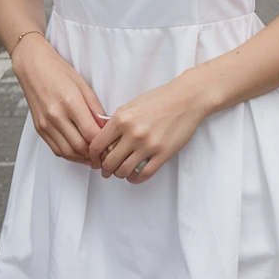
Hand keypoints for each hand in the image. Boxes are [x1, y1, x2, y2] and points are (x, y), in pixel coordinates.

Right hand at [12, 36, 105, 165]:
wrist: (33, 67)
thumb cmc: (59, 72)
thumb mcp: (83, 85)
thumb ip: (95, 108)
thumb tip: (106, 127)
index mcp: (70, 102)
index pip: (91, 133)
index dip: (103, 143)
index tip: (112, 144)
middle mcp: (55, 116)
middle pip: (80, 147)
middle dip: (95, 154)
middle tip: (106, 154)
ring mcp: (45, 124)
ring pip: (67, 152)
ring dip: (82, 158)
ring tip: (94, 156)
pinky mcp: (39, 129)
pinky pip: (56, 149)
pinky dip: (69, 154)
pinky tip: (79, 152)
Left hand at [88, 75, 206, 183]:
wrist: (186, 99)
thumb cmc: (159, 100)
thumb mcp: (130, 105)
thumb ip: (115, 122)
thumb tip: (102, 140)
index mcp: (121, 119)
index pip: (97, 146)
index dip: (93, 157)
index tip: (95, 161)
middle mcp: (133, 133)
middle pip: (109, 162)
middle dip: (105, 169)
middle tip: (106, 171)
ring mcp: (148, 145)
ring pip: (124, 171)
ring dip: (119, 174)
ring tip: (121, 172)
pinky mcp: (163, 154)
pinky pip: (143, 175)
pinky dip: (135, 179)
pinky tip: (134, 176)